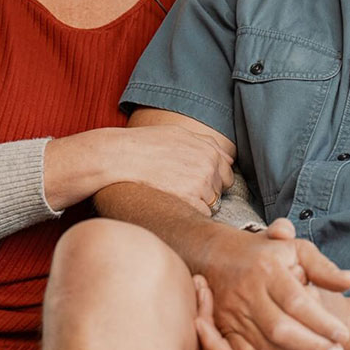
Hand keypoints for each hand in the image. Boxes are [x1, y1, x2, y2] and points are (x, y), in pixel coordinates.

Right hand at [44, 125, 232, 212]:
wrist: (122, 157)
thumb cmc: (147, 144)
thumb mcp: (178, 134)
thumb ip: (204, 144)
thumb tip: (226, 157)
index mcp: (209, 148)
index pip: (227, 170)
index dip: (214, 177)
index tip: (199, 179)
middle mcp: (210, 164)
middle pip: (222, 188)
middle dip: (210, 191)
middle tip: (185, 188)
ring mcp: (202, 183)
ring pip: (212, 203)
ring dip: (198, 203)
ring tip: (175, 194)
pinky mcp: (191, 200)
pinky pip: (201, 215)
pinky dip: (190, 214)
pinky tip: (173, 204)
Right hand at [200, 220, 349, 349]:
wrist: (218, 255)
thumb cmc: (266, 253)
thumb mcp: (297, 249)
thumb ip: (323, 267)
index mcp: (267, 268)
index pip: (297, 302)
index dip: (321, 322)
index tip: (343, 334)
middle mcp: (247, 291)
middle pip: (280, 330)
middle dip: (312, 346)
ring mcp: (233, 312)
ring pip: (265, 348)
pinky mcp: (224, 329)